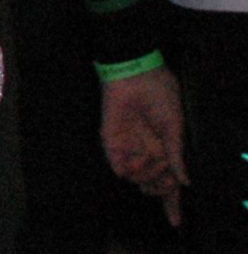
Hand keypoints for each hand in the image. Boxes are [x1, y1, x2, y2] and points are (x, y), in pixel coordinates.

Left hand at [100, 67, 186, 226]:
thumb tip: (186, 182)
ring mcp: (131, 149)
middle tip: (166, 175)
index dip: (172, 202)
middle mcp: (149, 152)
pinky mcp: (112, 142)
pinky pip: (119, 167)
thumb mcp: (176, 127)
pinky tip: (136, 160)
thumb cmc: (161, 97)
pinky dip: (129, 170)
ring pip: (139, 179)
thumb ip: (178, 155)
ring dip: (148, 176)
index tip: (175, 222)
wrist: (135, 76)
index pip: (170, 182)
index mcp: (167, 149)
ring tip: (154, 158)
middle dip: (162, 187)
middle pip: (156, 185)